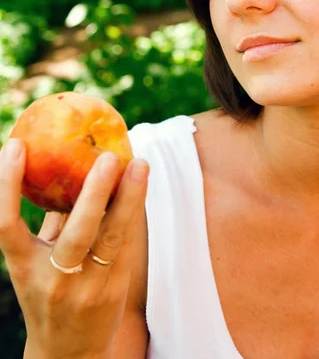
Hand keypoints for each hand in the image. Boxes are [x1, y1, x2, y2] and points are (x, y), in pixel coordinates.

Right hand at [0, 138, 148, 358]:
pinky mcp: (113, 290)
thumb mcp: (38, 260)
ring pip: (112, 239)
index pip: (6, 224)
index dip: (6, 185)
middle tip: (109, 156)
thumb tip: (67, 167)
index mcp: (23, 266)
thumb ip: (52, 221)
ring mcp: (86, 288)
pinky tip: (140, 185)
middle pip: (76, 233)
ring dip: (129, 199)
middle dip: (95, 192)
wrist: (67, 351)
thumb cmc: (49, 292)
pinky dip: (133, 212)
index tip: (14, 145)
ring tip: (140, 164)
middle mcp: (53, 278)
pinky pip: (126, 244)